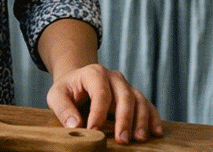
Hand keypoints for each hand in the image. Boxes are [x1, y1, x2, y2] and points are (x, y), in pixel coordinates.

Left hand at [46, 63, 162, 144]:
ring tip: (139, 139)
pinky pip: (147, 105)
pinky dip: (153, 118)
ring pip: (139, 100)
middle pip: (125, 96)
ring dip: (141, 120)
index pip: (100, 93)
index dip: (98, 113)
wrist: (77, 82)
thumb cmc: (67, 90)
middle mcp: (114, 77)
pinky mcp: (134, 96)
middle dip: (124, 119)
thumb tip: (76, 126)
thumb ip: (63, 109)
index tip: (93, 131)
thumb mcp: (57, 96)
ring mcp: (126, 86)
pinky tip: (156, 132)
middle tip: (122, 140)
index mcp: (94, 73)